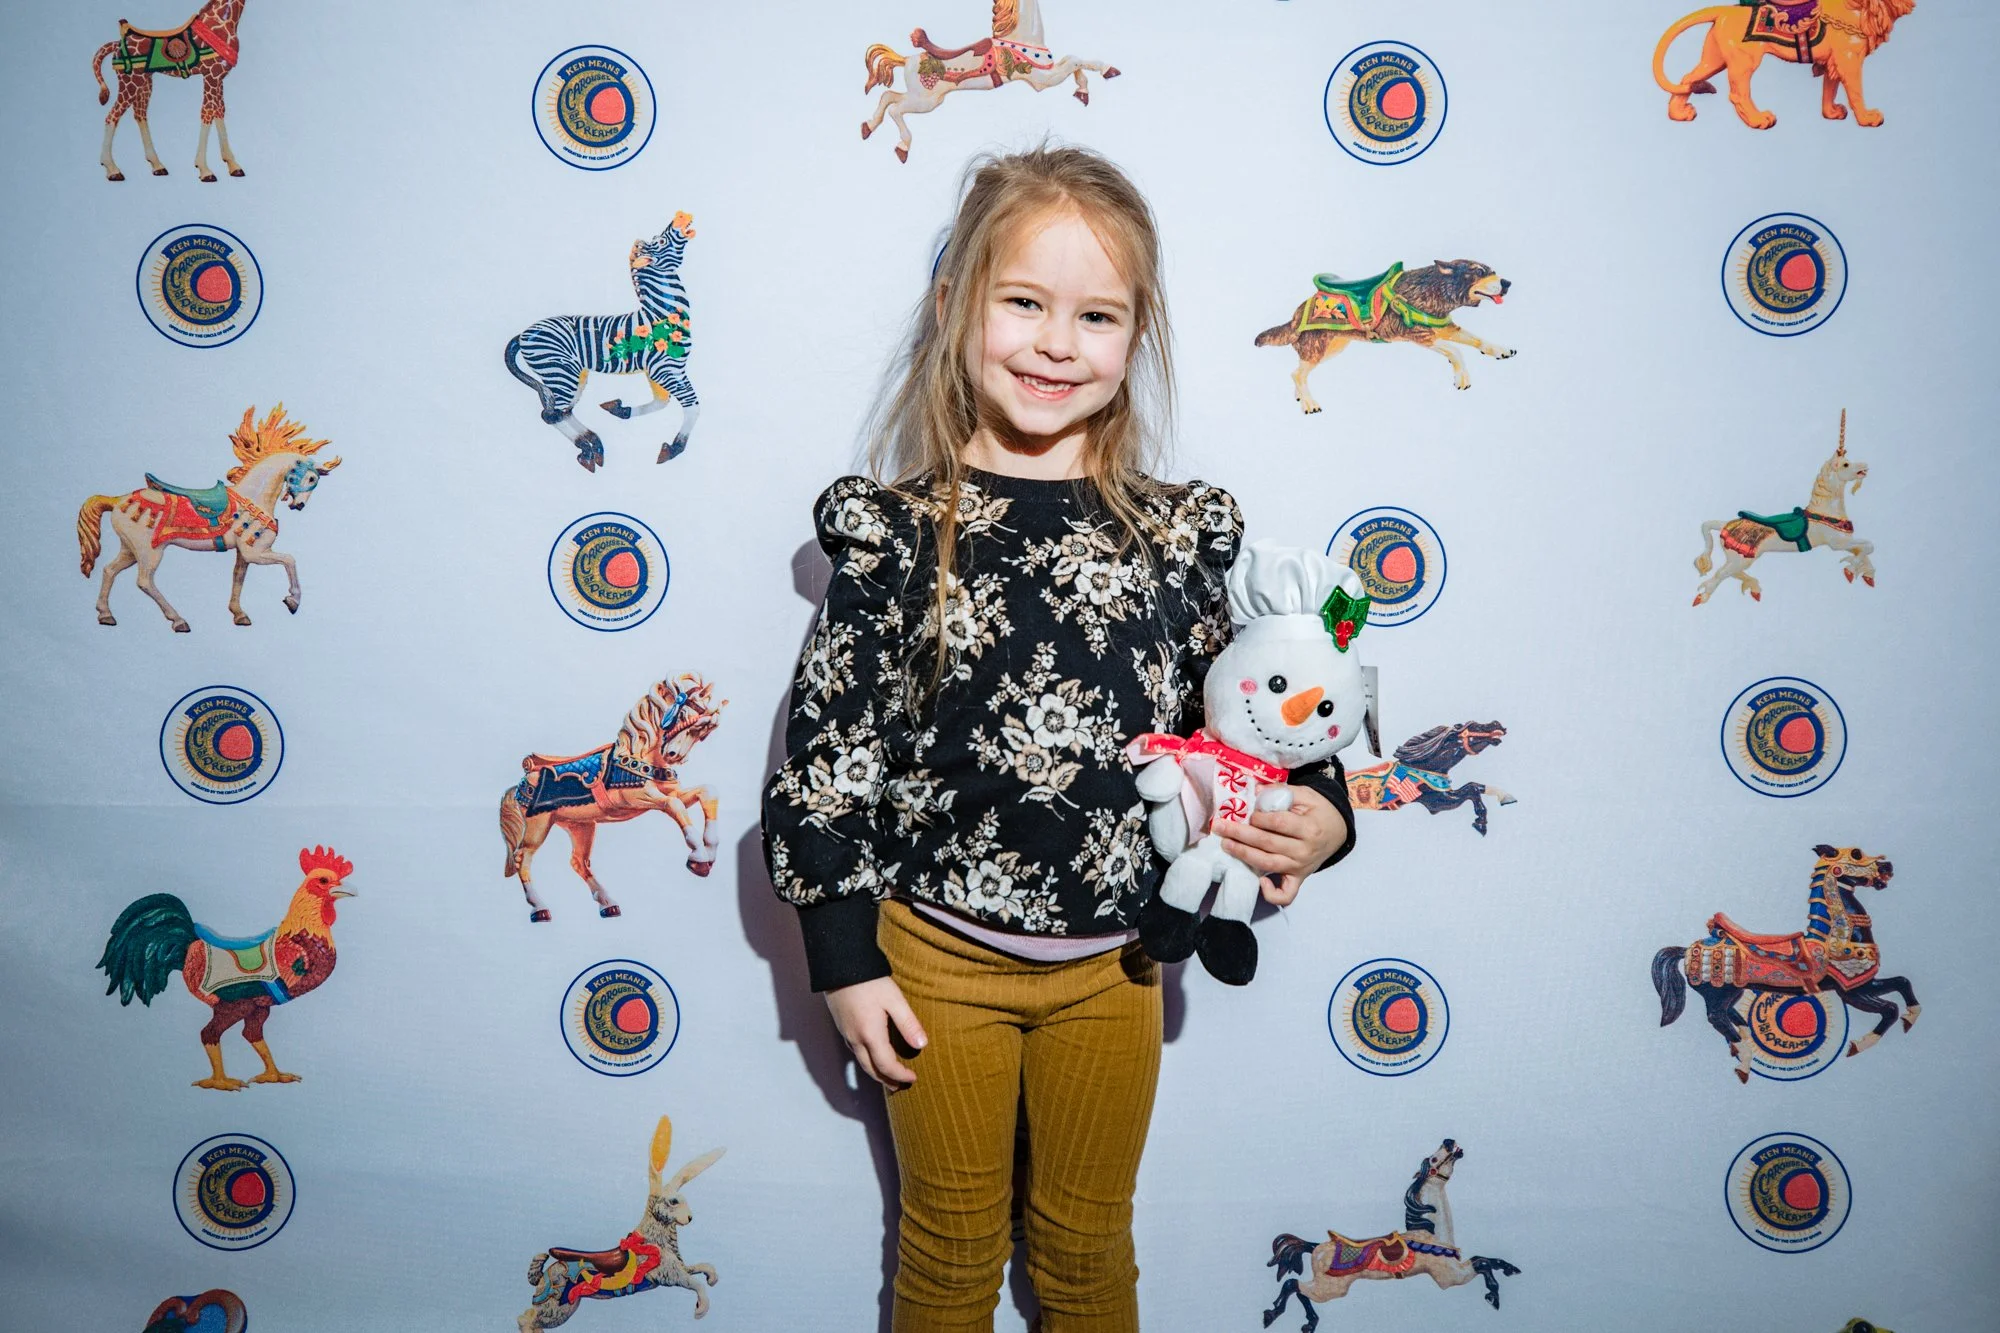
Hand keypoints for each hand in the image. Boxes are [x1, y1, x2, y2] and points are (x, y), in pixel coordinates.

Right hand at [824, 975, 927, 1088]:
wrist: (839, 966)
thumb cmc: (869, 981)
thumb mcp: (894, 999)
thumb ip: (908, 1023)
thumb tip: (922, 1045)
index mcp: (870, 1035)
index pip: (887, 1066)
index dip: (901, 1075)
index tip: (913, 1078)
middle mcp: (856, 1040)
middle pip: (871, 1070)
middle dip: (887, 1080)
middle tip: (900, 1086)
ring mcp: (846, 1034)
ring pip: (862, 1063)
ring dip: (876, 1073)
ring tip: (888, 1077)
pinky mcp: (842, 1027)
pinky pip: (855, 1052)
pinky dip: (867, 1061)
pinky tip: (872, 1056)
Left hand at [1216, 784, 1348, 905]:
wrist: (1338, 831)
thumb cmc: (1318, 811)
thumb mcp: (1306, 795)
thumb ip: (1282, 791)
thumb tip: (1256, 791)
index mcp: (1309, 828)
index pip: (1279, 824)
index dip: (1259, 818)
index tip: (1248, 812)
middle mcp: (1305, 850)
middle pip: (1268, 843)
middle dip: (1240, 834)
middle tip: (1220, 826)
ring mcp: (1300, 867)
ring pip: (1268, 864)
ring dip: (1244, 855)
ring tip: (1226, 844)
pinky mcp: (1298, 878)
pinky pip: (1286, 894)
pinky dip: (1272, 895)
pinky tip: (1259, 882)